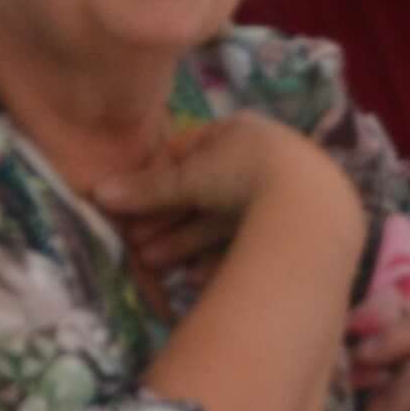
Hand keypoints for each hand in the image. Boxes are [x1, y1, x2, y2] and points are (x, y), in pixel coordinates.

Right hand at [96, 114, 352, 271]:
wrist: (312, 209)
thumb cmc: (245, 176)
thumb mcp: (190, 178)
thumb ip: (146, 189)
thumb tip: (97, 193)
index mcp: (237, 132)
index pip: (184, 155)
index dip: (152, 184)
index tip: (128, 210)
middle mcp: (259, 158)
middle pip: (201, 193)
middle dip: (165, 221)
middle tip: (135, 247)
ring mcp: (277, 193)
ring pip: (219, 220)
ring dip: (183, 243)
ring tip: (152, 267)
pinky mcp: (290, 228)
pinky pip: (244, 241)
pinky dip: (217, 258)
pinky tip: (195, 278)